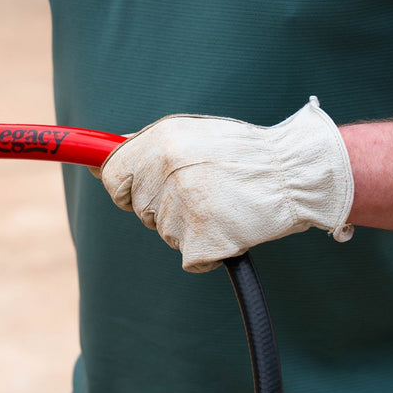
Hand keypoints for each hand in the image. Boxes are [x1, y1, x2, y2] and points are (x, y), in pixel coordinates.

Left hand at [100, 97, 354, 271]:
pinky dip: (207, 251)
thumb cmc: (241, 155)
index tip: (135, 190)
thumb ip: (142, 148)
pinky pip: (189, 257)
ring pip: (164, 232)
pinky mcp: (202, 240)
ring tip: (222, 203)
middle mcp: (166, 171)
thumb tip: (94, 161)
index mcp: (161, 142)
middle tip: (197, 192)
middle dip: (159, 206)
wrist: (297, 174)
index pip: (112, 176)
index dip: (123, 187)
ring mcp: (183, 207)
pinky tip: (230, 227)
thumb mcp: (188, 135)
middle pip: (138, 208)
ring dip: (186, 226)